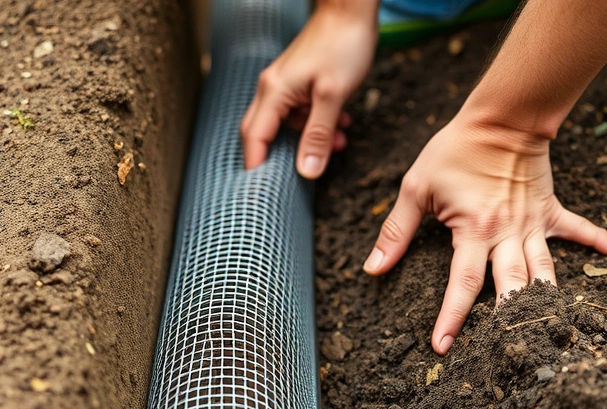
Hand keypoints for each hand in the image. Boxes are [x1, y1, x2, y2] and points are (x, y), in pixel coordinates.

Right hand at [240, 5, 375, 178]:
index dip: (255, 167)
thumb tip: (307, 171)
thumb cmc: (343, 43)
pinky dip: (317, 123)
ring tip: (338, 142)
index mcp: (274, 92)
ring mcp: (285, 84)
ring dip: (310, 138)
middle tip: (293, 178)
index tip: (260, 192)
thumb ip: (318, 135)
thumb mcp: (334, 96)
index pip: (254, 139)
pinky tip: (340, 124)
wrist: (352, 8)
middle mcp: (272, 89)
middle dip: (280, 157)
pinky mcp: (299, 81)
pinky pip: (301, 111)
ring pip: (288, 124)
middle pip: (263, 133)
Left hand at [362, 115, 606, 354]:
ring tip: (555, 330)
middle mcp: (507, 233)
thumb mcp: (415, 188)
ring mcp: (532, 223)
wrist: (500, 116)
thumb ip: (396, 231)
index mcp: (473, 231)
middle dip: (509, 320)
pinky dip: (598, 240)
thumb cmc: (453, 151)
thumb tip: (373, 268)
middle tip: (508, 354)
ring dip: (548, 298)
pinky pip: (578, 228)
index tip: (444, 347)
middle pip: (512, 285)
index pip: (461, 284)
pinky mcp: (549, 209)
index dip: (452, 317)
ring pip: (545, 268)